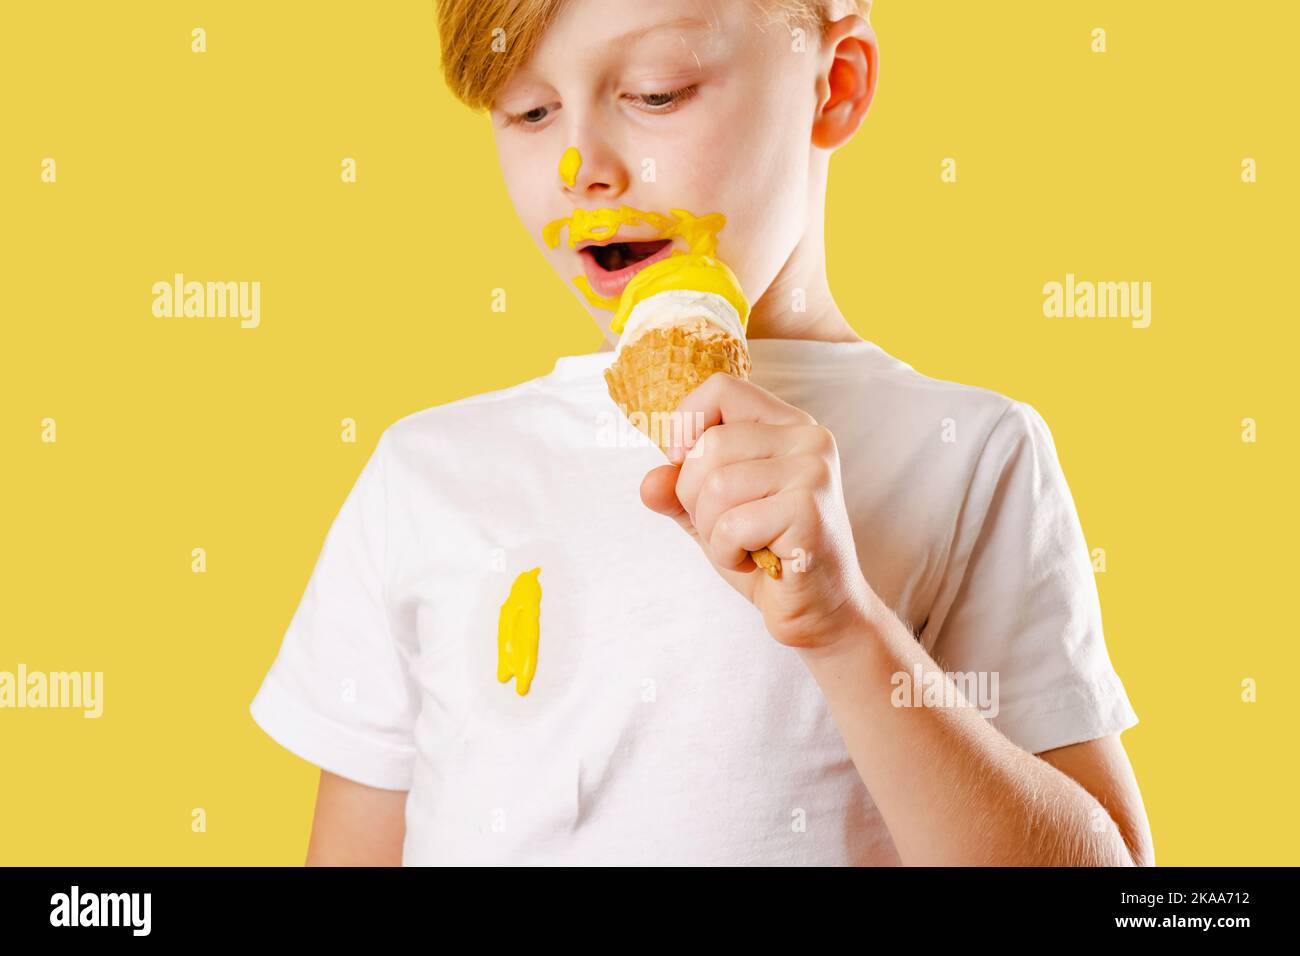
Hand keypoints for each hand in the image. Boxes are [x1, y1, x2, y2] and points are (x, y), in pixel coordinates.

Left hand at [639, 371, 876, 648]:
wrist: (821, 611)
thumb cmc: (768, 553)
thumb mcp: (712, 513)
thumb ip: (677, 490)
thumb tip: (649, 482)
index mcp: (787, 425)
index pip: (721, 388)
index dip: (685, 424)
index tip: (682, 463)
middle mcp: (809, 439)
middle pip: (709, 444)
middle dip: (693, 496)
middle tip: (725, 526)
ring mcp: (813, 473)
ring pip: (716, 486)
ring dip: (713, 530)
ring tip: (743, 545)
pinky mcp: (809, 513)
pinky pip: (733, 524)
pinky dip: (728, 552)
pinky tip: (755, 561)